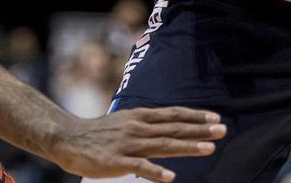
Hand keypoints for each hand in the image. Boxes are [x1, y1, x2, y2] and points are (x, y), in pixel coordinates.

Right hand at [51, 107, 225, 180]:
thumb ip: (146, 124)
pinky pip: (140, 167)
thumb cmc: (98, 133)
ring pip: (163, 145)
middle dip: (200, 129)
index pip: (173, 115)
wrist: (67, 138)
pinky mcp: (117, 161)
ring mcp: (128, 144)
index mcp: (140, 117)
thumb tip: (168, 125)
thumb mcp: (125, 121)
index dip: (195, 116)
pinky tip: (172, 176)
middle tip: (223, 130)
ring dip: (188, 146)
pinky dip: (156, 172)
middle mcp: (138, 127)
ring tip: (209, 149)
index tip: (215, 117)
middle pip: (174, 128)